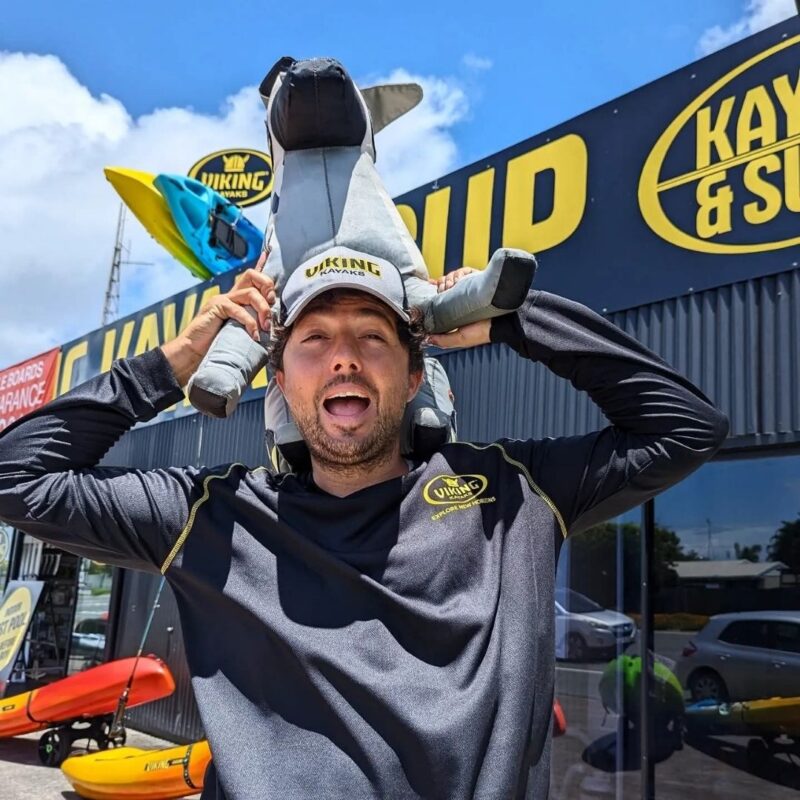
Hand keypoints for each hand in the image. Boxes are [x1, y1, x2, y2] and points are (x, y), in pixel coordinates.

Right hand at [162, 252, 275, 383]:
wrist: (193, 353)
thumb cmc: (218, 345)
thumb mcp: (241, 332)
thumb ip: (253, 323)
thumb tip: (272, 324)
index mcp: (236, 298)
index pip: (251, 277)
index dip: (262, 269)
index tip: (270, 260)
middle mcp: (230, 295)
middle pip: (252, 276)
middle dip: (267, 287)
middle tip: (272, 306)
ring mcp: (222, 300)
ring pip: (250, 293)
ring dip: (263, 310)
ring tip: (265, 327)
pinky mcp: (216, 308)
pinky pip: (238, 309)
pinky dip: (249, 322)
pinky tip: (254, 335)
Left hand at [427, 266, 489, 348]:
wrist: (501, 322)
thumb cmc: (482, 332)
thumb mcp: (459, 340)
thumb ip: (443, 340)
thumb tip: (427, 339)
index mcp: (452, 312)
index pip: (438, 299)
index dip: (433, 294)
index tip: (432, 291)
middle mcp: (459, 299)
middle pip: (442, 285)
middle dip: (441, 285)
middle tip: (445, 289)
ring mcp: (467, 289)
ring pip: (451, 277)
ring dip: (449, 278)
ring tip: (453, 285)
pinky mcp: (476, 281)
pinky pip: (463, 272)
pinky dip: (460, 273)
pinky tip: (461, 279)